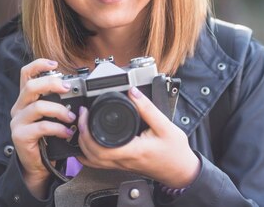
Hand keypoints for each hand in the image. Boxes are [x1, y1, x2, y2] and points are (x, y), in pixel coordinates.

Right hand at [9, 59, 75, 197]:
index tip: (54, 64)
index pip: (25, 74)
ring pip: (38, 107)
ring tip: (71, 117)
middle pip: (30, 86)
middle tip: (67, 88)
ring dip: (59, 110)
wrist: (37, 164)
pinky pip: (41, 127)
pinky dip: (58, 128)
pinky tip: (67, 132)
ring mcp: (17, 121)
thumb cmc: (46, 137)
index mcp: (26, 99)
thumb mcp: (51, 115)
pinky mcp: (20, 135)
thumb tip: (77, 90)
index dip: (38, 65)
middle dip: (51, 83)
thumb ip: (57, 101)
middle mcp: (19, 107)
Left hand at [76, 86, 200, 188]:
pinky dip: (89, 154)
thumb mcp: (165, 126)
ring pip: (93, 161)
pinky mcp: (123, 165)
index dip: (87, 130)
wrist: (181, 170)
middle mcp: (124, 161)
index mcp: (133, 150)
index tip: (86, 113)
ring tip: (83, 126)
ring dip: (83, 145)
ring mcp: (122, 165)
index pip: (100, 147)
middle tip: (82, 115)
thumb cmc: (175, 151)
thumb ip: (148, 108)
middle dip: (81, 134)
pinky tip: (88, 144)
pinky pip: (99, 163)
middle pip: (91, 155)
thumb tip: (133, 92)